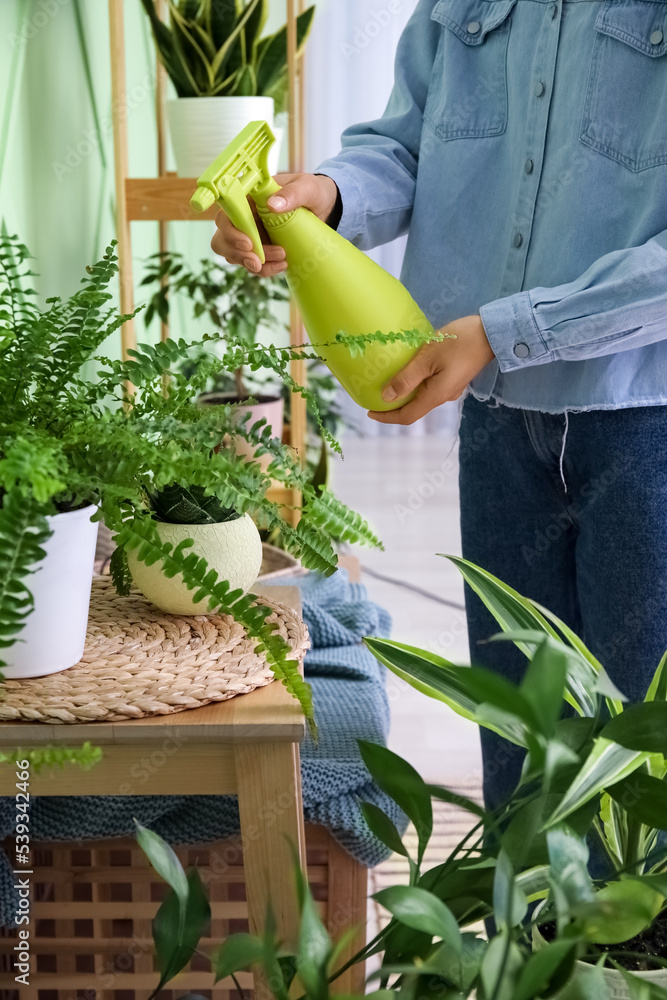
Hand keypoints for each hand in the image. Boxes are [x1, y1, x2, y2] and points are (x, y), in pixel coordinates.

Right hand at [210, 172, 339, 277]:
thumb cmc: (313, 192)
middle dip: (238, 254)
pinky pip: (253, 264)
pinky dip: (265, 269)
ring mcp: (250, 235)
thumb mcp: (307, 188)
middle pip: (223, 238)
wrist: (326, 209)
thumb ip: (292, 193)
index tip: (248, 243)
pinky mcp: (261, 249)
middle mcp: (244, 216)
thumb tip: (273, 204)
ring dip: (253, 264)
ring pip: (235, 255)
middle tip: (259, 262)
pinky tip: (283, 265)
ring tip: (281, 262)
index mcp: (249, 197)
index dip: (230, 230)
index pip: (226, 213)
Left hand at [369, 315, 493, 424]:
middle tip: (375, 396)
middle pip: (414, 408)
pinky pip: (430, 387)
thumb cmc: (459, 342)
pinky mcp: (454, 377)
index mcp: (436, 395)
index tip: (370, 411)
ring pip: (422, 397)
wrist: (492, 333)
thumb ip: (406, 378)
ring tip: (389, 382)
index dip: (387, 417)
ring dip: (405, 394)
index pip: (407, 416)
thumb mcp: (427, 358)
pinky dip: (416, 385)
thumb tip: (386, 397)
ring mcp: (450, 388)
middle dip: (394, 406)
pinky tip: (409, 371)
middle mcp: (443, 396)